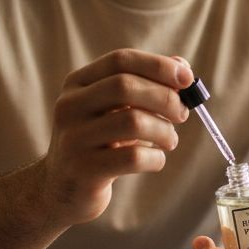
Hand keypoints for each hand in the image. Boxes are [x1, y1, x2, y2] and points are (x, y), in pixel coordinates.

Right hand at [35, 49, 192, 225]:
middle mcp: (70, 106)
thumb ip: (144, 85)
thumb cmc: (99, 143)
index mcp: (77, 84)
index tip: (187, 78)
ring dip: (164, 131)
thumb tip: (181, 66)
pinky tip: (155, 160)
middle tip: (182, 113)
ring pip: (133, 122)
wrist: (61, 188)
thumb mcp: (114, 110)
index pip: (120, 60)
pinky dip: (156, 158)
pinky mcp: (84, 170)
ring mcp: (74, 138)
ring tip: (169, 140)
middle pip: (125, 86)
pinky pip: (133, 158)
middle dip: (165, 98)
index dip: (158, 65)